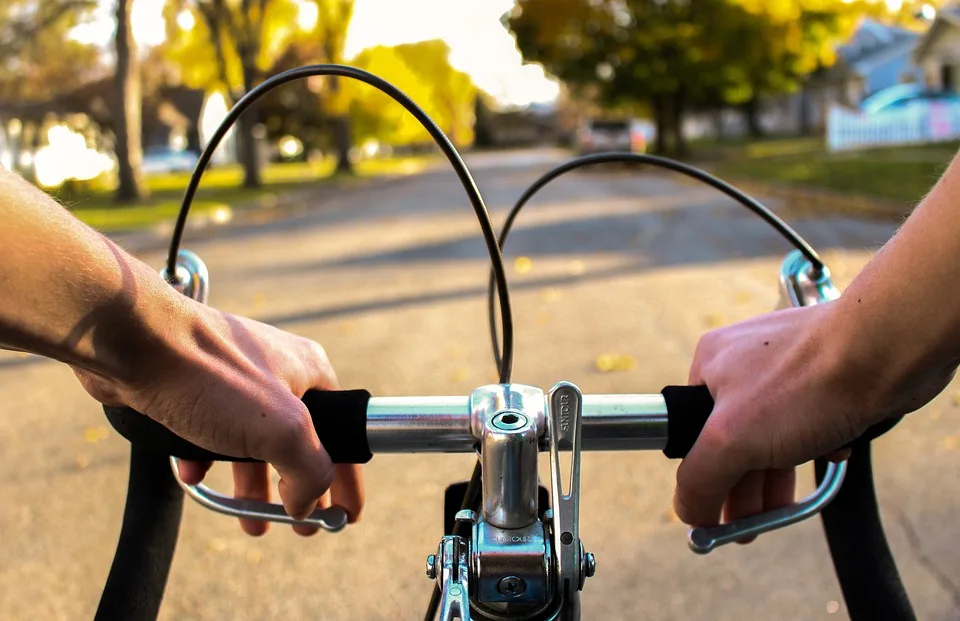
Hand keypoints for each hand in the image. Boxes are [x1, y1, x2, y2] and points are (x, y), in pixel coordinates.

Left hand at [74, 299, 363, 535]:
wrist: (131, 342)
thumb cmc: (209, 375)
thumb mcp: (280, 429)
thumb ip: (309, 470)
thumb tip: (308, 504)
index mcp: (309, 371)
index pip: (344, 431)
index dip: (347, 477)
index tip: (346, 515)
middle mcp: (276, 373)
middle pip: (297, 443)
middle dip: (296, 488)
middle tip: (299, 526)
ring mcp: (234, 380)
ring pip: (251, 443)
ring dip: (251, 484)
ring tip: (251, 521)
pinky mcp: (194, 389)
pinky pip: (209, 433)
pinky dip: (206, 459)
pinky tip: (193, 474)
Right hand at [675, 300, 952, 533]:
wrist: (886, 349)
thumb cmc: (806, 382)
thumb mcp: (731, 439)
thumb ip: (699, 478)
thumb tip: (686, 510)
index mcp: (710, 364)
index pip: (691, 431)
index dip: (704, 476)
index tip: (716, 515)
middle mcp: (744, 360)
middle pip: (734, 438)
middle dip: (742, 486)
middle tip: (748, 526)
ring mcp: (786, 365)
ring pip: (774, 433)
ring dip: (778, 474)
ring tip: (781, 510)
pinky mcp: (825, 373)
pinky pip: (810, 420)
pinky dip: (818, 443)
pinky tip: (831, 450)